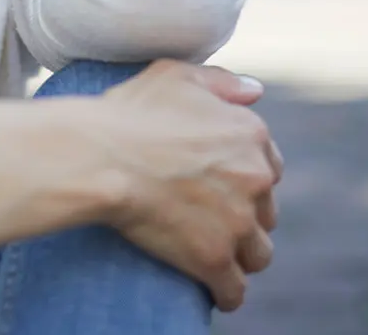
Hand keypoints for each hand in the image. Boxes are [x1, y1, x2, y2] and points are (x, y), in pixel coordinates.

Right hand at [88, 60, 281, 310]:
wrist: (98, 155)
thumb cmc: (129, 112)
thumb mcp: (175, 75)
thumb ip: (221, 82)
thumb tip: (256, 91)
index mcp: (250, 134)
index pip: (269, 168)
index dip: (245, 178)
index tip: (222, 186)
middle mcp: (254, 178)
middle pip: (265, 211)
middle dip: (244, 216)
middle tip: (211, 218)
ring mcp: (237, 221)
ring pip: (257, 253)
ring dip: (240, 255)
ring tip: (214, 254)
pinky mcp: (213, 257)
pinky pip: (234, 289)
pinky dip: (225, 292)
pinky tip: (214, 290)